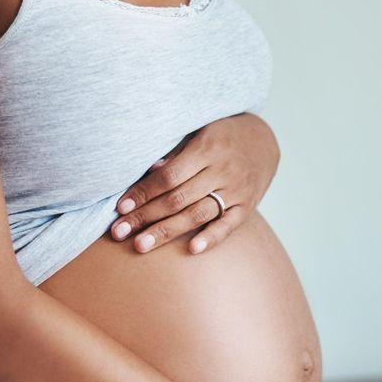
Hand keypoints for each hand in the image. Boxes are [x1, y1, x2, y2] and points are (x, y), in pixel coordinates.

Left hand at [109, 113, 279, 254]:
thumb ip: (175, 152)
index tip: (120, 208)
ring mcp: (236, 190)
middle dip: (145, 217)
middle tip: (118, 233)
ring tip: (140, 245)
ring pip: (197, 214)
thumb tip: (149, 172)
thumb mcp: (198, 132)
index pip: (168, 177)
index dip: (143, 193)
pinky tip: (191, 249)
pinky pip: (228, 225)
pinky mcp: (246, 206)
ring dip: (167, 231)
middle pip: (177, 199)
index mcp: (206, 148)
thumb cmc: (220, 135)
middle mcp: (222, 170)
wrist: (263, 140)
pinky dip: (211, 237)